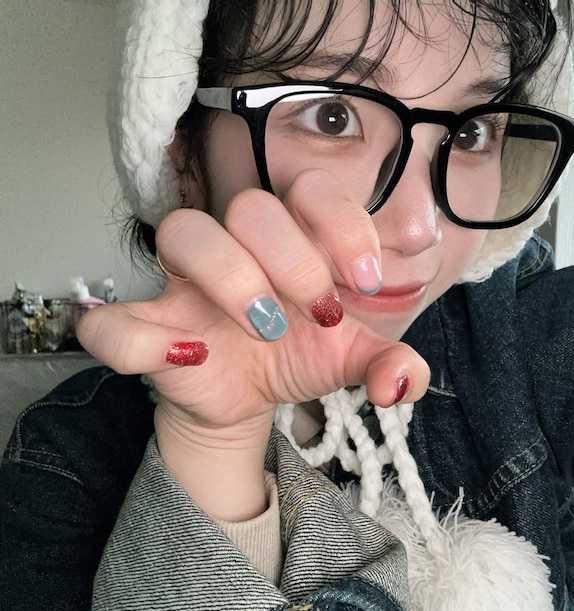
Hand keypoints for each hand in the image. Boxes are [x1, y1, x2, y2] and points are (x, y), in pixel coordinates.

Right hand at [77, 170, 429, 518]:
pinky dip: (141, 341)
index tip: (366, 283)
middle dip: (293, 260)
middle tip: (320, 315)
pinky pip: (111, 323)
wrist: (247, 398)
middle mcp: (238, 248)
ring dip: (232, 277)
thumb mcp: (350, 359)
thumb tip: (402, 382)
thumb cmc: (298, 356)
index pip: (312, 189)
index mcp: (292, 242)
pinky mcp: (147, 329)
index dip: (343, 224)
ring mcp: (186, 284)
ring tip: (267, 328)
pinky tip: (191, 358)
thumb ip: (390, 364)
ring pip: (183, 231)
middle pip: (250, 207)